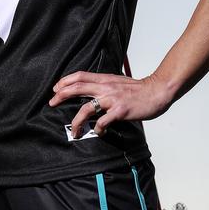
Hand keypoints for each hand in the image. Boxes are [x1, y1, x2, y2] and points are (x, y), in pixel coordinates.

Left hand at [48, 70, 172, 137]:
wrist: (156, 91)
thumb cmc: (138, 89)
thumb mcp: (117, 82)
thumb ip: (104, 85)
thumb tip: (92, 92)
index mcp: (104, 79)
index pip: (79, 76)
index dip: (65, 81)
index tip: (55, 89)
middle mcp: (105, 87)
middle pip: (77, 88)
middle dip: (61, 95)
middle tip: (51, 103)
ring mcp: (112, 99)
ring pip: (86, 108)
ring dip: (76, 121)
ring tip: (74, 131)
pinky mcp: (120, 111)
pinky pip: (103, 122)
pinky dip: (98, 129)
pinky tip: (98, 133)